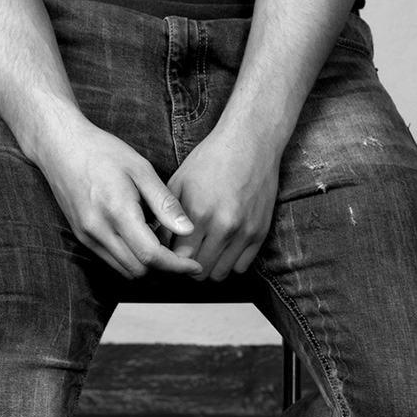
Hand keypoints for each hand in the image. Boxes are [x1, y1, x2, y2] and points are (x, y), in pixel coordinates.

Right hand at [37, 113, 203, 280]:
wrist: (59, 146)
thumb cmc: (102, 151)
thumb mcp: (140, 168)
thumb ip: (164, 202)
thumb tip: (187, 229)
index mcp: (117, 211)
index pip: (151, 256)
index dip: (177, 266)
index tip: (194, 265)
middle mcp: (98, 230)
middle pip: (139, 271)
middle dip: (166, 270)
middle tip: (184, 256)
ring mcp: (87, 236)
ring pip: (125, 271)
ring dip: (149, 268)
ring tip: (166, 249)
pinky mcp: (82, 237)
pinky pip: (112, 261)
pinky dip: (132, 259)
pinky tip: (143, 241)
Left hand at [166, 120, 281, 280]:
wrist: (250, 141)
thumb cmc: (211, 158)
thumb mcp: (179, 181)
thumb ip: (166, 215)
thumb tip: (156, 242)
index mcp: (198, 213)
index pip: (178, 258)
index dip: (170, 259)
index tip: (169, 253)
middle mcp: (223, 226)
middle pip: (199, 272)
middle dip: (187, 266)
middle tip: (185, 254)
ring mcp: (244, 231)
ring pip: (220, 274)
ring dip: (209, 267)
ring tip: (203, 251)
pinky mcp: (260, 232)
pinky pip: (241, 267)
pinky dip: (230, 262)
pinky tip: (222, 247)